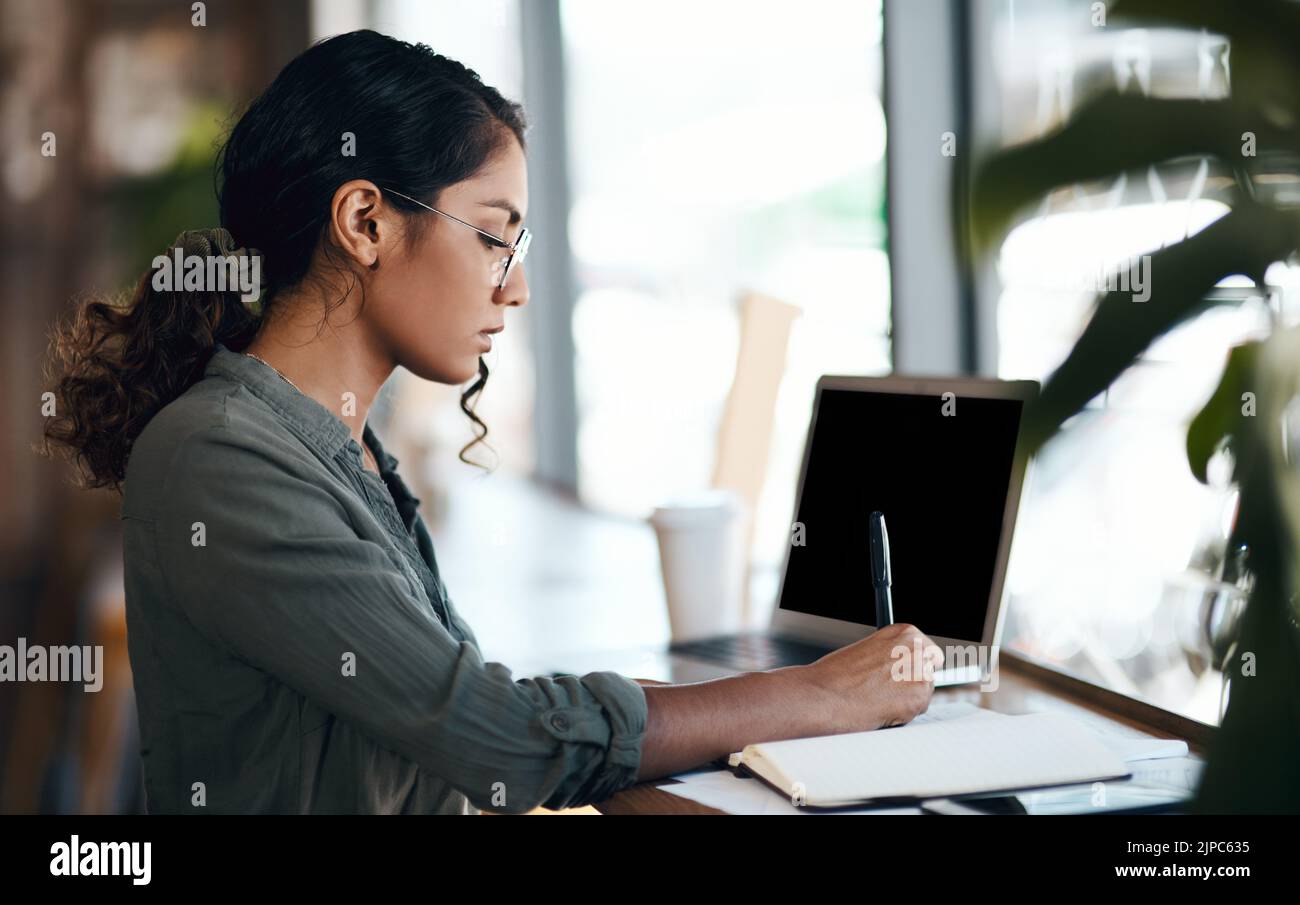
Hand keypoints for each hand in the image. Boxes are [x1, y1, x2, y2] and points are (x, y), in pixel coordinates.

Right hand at [795, 623, 943, 733]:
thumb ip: (892, 655)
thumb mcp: (868, 650)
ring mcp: (920, 672)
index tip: (903, 673)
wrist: (823, 695)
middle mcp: (917, 648)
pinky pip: (918, 709)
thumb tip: (902, 669)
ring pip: (924, 691)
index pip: (928, 650)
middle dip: (913, 681)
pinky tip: (881, 708)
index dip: (913, 665)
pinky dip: (903, 713)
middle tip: (888, 690)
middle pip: (930, 670)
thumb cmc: (836, 675)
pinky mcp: (919, 697)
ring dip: (907, 699)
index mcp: (905, 632)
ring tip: (877, 699)